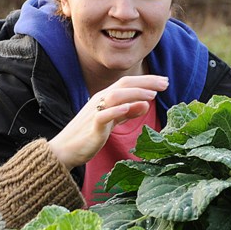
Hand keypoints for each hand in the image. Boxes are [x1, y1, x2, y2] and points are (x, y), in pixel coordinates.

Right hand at [47, 74, 168, 168]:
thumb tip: (146, 104)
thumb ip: (128, 113)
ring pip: (116, 96)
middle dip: (146, 82)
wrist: (65, 149)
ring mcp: (95, 112)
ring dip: (135, 94)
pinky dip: (116, 110)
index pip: (128, 83)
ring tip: (152, 95)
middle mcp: (100, 100)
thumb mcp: (112, 121)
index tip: (164, 81)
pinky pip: (104, 116)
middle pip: (124, 85)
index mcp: (105, 97)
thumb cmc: (89, 134)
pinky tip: (129, 108)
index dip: (147, 80)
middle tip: (165, 83)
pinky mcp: (92, 127)